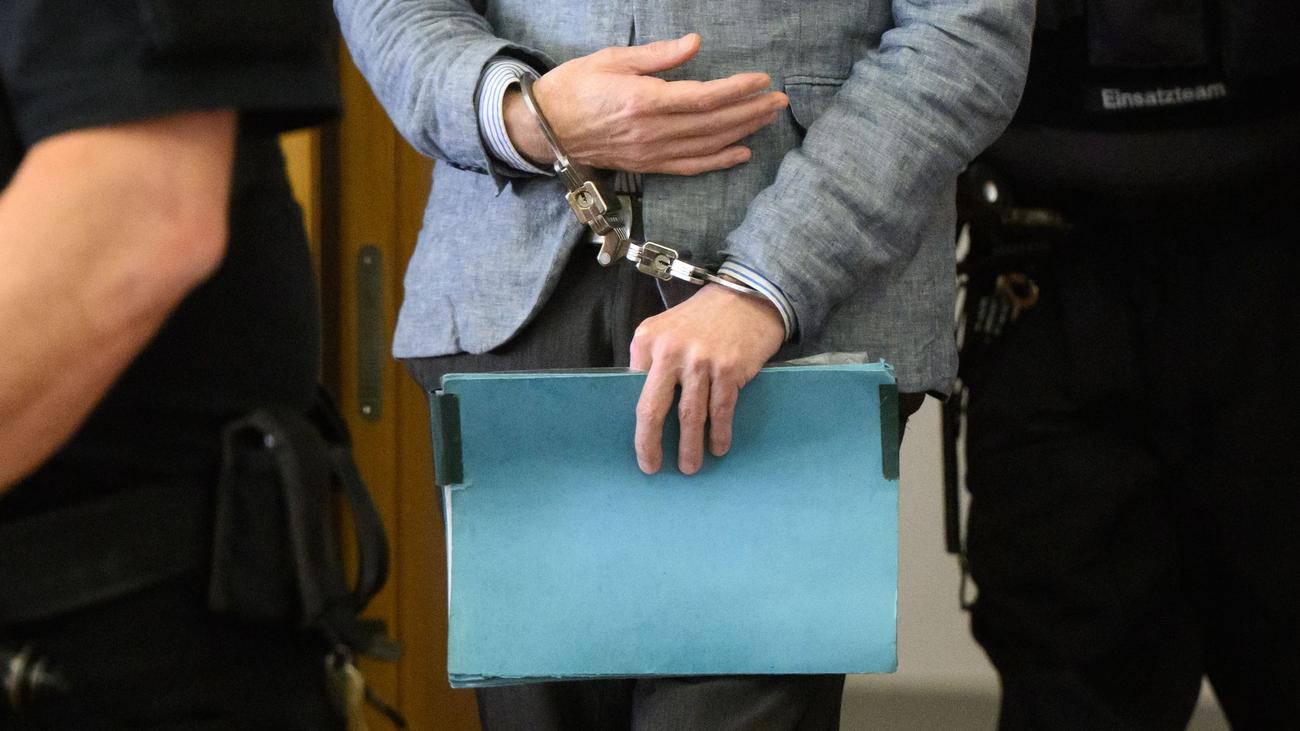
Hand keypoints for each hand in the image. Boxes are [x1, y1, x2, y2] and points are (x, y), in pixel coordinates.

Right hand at [504, 33, 787, 175]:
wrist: (545, 130)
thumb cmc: (575, 88)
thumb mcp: (612, 59)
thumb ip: (657, 56)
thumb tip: (695, 44)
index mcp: (643, 101)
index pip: (702, 97)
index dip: (736, 90)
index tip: (761, 80)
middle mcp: (651, 131)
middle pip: (712, 123)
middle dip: (750, 111)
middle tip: (779, 100)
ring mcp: (651, 152)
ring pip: (707, 145)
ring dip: (742, 132)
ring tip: (767, 119)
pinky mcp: (648, 166)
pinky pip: (690, 167)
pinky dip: (718, 161)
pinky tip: (741, 153)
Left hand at [630, 284, 784, 474]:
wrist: (748, 297)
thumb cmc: (704, 318)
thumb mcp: (667, 328)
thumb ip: (652, 360)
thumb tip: (646, 406)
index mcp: (647, 340)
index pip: (634, 390)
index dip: (636, 420)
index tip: (639, 443)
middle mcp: (670, 350)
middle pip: (652, 408)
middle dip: (649, 443)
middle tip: (651, 467)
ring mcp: (701, 361)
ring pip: (689, 416)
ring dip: (689, 447)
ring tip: (689, 467)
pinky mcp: (729, 369)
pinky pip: (721, 411)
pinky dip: (719, 433)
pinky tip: (718, 447)